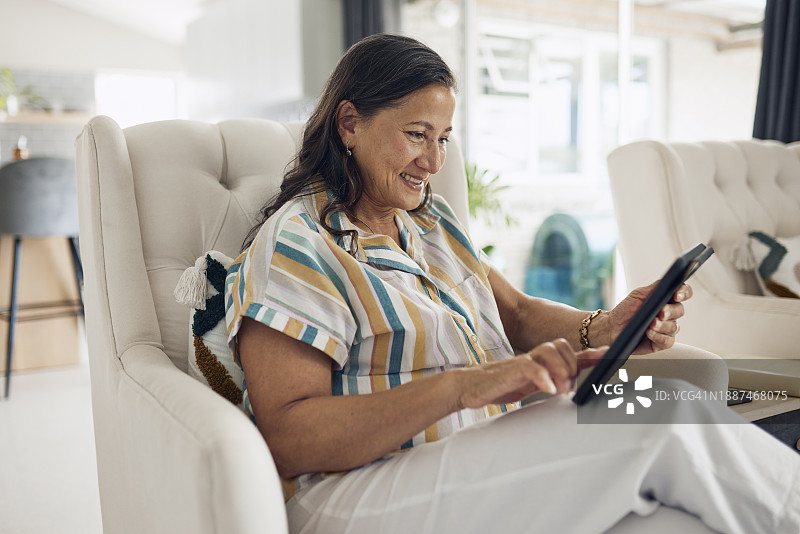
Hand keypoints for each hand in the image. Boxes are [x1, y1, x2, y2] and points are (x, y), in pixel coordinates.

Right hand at [455, 339, 604, 408]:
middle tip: (567, 387)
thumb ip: (553, 381)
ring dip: (561, 370)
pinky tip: (547, 388)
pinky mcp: (510, 370)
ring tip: (559, 388)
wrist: (470, 386)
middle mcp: (535, 356)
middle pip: (563, 347)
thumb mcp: (533, 384)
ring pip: (550, 351)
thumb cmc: (501, 385)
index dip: (591, 353)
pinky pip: (531, 367)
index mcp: (542, 361)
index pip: (571, 352)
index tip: (609, 354)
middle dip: (572, 366)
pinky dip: (543, 377)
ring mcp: (522, 361)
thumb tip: (572, 388)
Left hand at [604, 281, 692, 354]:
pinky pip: (667, 340)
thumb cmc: (625, 310)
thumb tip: (669, 280)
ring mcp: (666, 328)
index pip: (683, 293)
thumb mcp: (638, 294)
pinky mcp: (661, 342)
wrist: (612, 327)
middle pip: (680, 311)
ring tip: (651, 324)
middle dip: (670, 311)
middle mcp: (669, 314)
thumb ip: (655, 287)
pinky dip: (658, 336)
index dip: (684, 292)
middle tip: (661, 312)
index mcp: (665, 299)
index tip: (677, 295)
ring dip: (662, 325)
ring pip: (674, 327)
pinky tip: (649, 333)